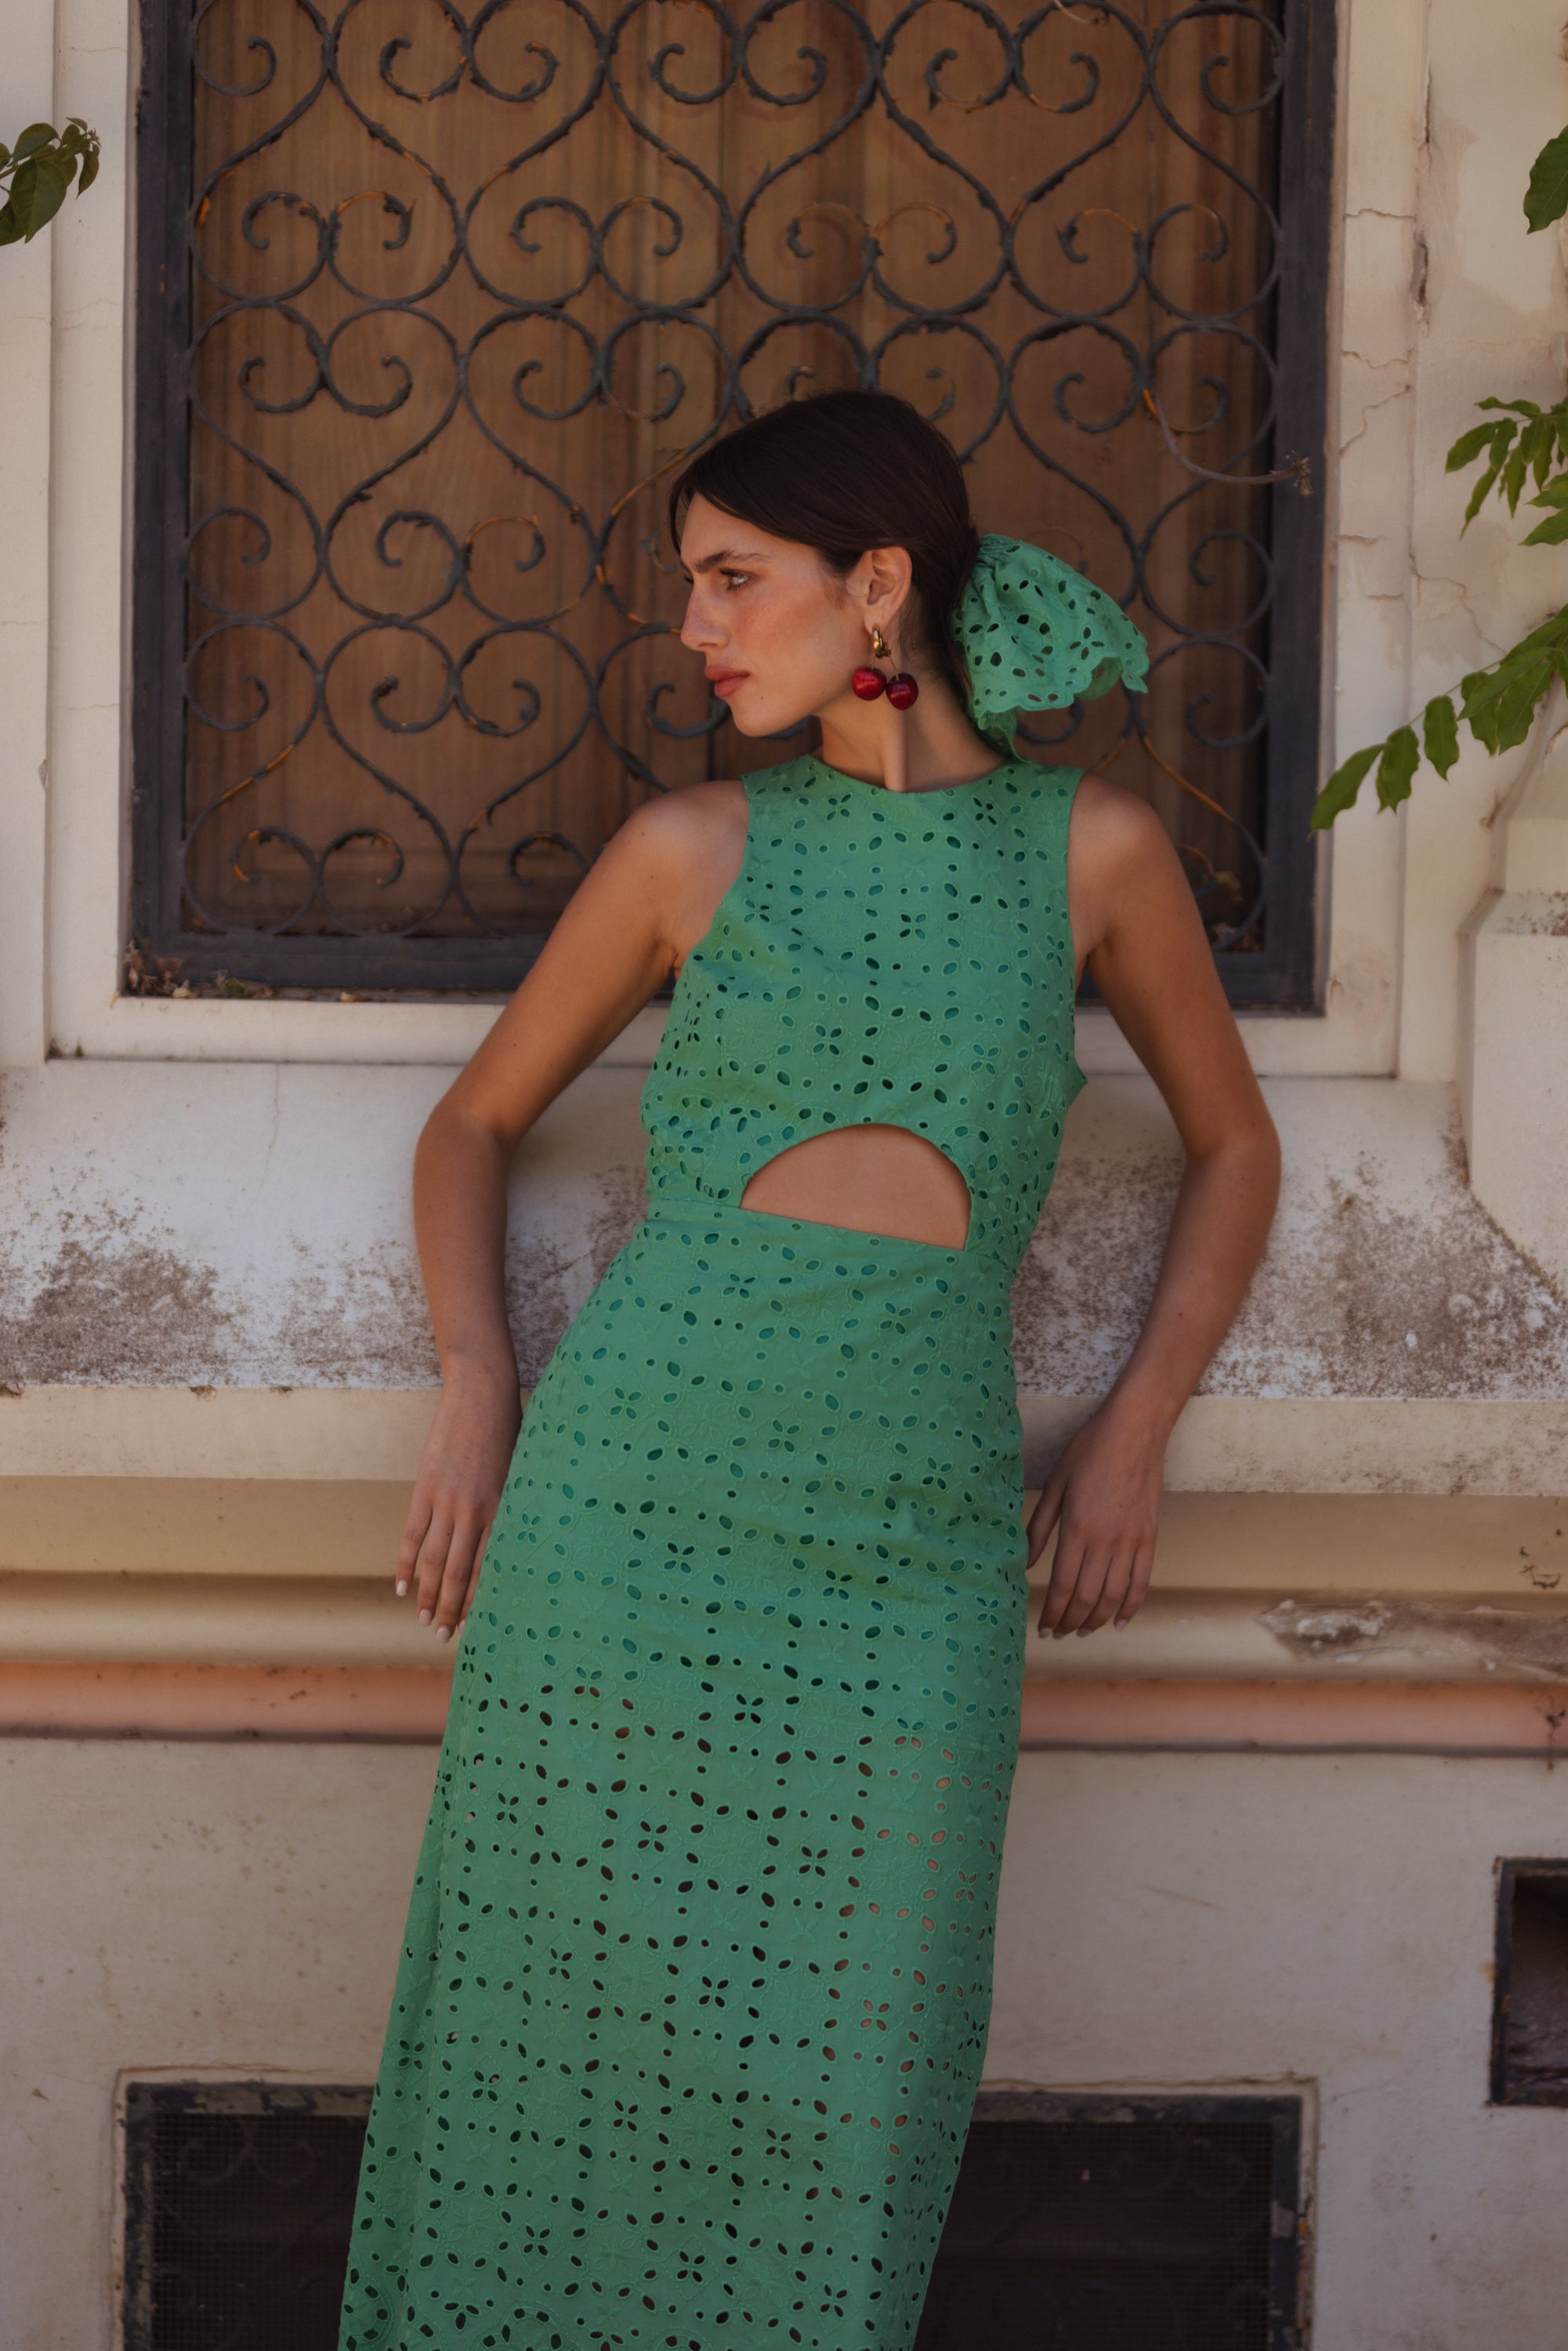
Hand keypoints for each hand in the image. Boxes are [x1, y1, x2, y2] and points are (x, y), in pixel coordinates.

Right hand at [395, 1365, 521, 1641]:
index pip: (490, 1569)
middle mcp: (476, 1511)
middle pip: (458, 1573)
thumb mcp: (526, 1472)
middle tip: (445, 1637)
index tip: (477, 1626)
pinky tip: (403, 1587)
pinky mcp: (426, 1488)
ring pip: (433, 1561)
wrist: (483, 1392)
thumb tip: (521, 1543)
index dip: (480, 1601)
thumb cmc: (513, 1431)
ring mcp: (447, 1500)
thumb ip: (518, 1506)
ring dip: (427, 1595)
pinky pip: (412, 1535)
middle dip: (451, 1609)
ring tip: (424, 1620)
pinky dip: (405, 1564)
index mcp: (506, 1510)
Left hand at [1026, 1399, 1167, 1637]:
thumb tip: (1024, 1562)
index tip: (1042, 1627)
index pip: (1062, 1585)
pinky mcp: (1150, 1537)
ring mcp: (1131, 1541)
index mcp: (1077, 1528)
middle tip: (1058, 1633)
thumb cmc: (1090, 1451)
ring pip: (1114, 1596)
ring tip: (1082, 1631)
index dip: (1052, 1612)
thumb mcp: (1055, 1484)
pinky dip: (1131, 1606)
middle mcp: (1106, 1541)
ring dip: (1097, 1620)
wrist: (1135, 1430)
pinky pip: (1141, 1581)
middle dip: (1070, 1622)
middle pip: (1087, 1597)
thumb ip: (1039, 1527)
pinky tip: (1119, 1621)